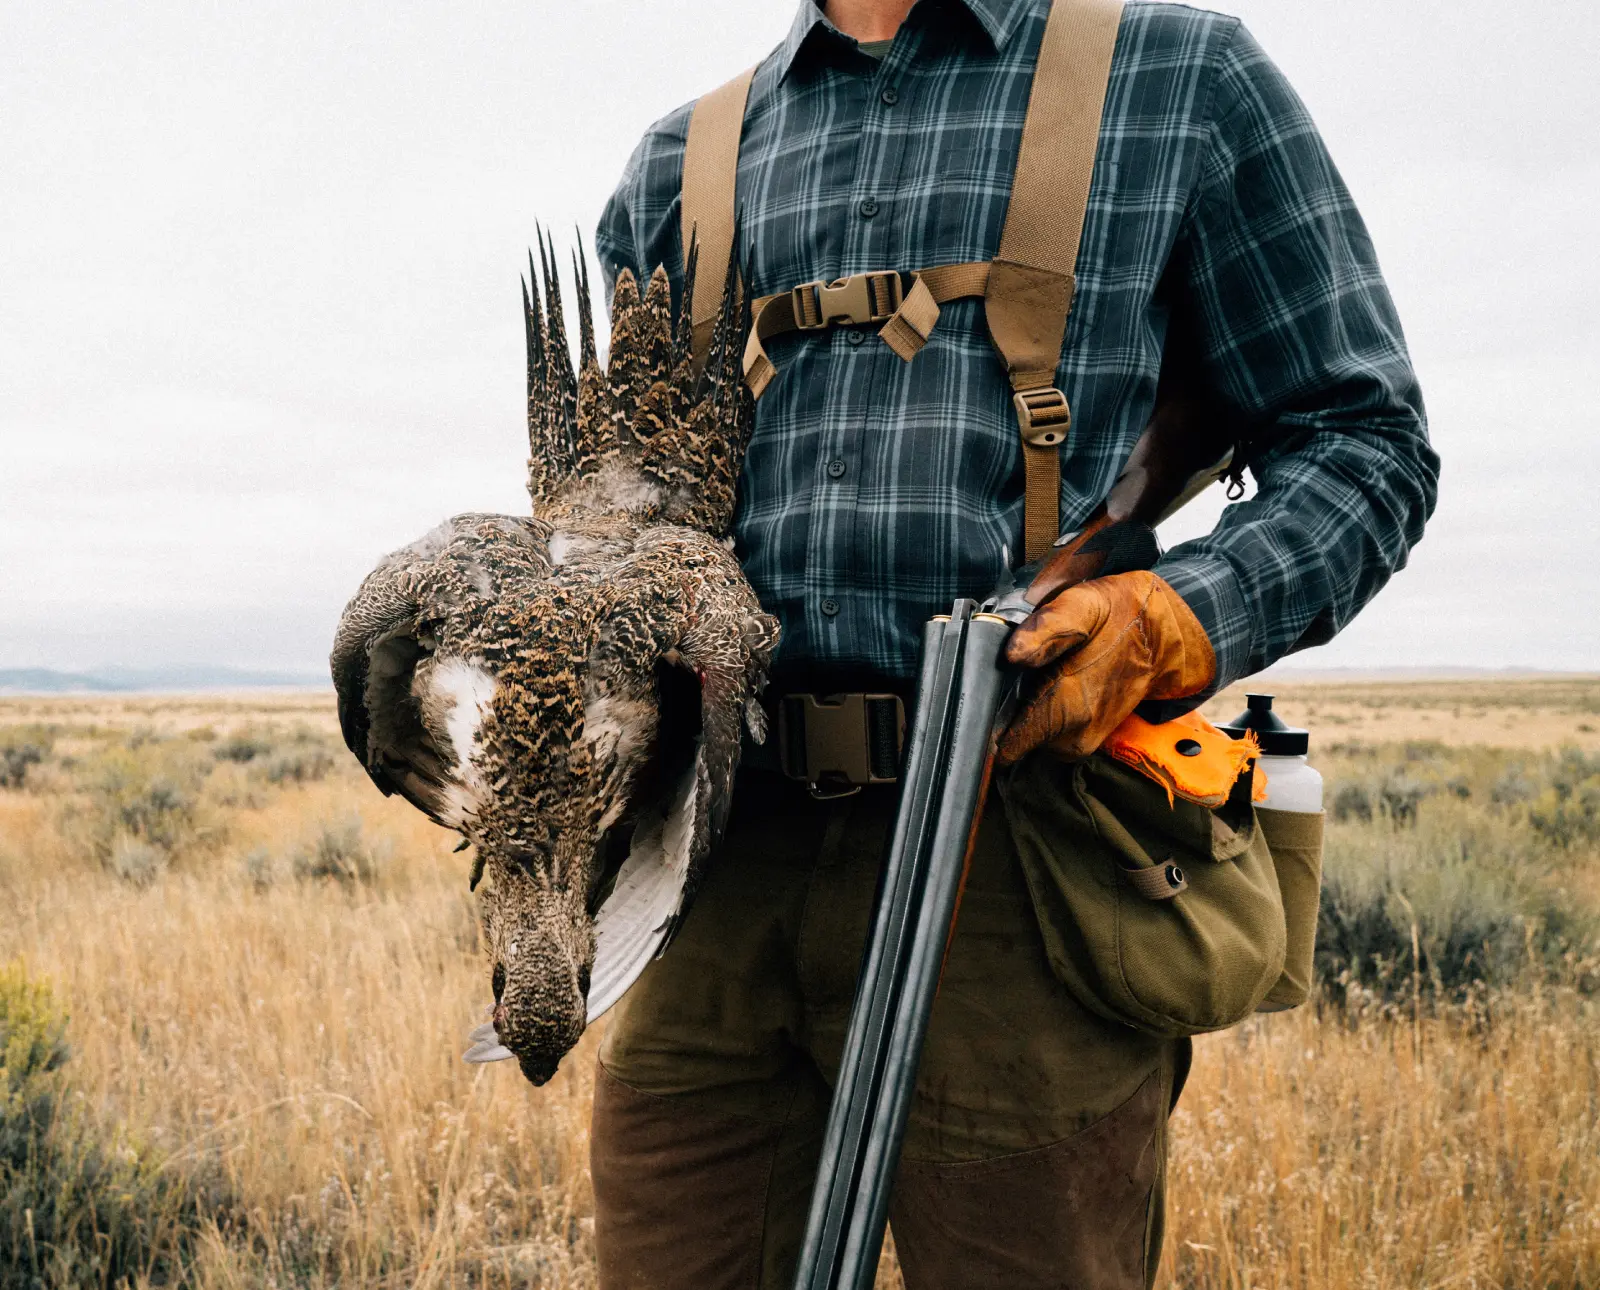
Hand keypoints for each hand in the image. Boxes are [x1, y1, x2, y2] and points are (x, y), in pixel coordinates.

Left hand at [997, 570, 1215, 762]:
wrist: (1168, 637)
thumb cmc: (1123, 616)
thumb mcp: (1084, 604)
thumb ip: (1046, 629)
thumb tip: (1013, 655)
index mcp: (1066, 707)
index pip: (1005, 744)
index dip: (983, 724)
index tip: (974, 701)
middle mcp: (1071, 736)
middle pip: (1009, 736)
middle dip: (1001, 708)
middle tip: (1011, 670)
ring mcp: (1078, 742)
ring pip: (1026, 736)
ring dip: (1020, 710)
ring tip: (1033, 674)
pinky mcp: (1082, 740)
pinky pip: (1044, 734)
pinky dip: (1038, 712)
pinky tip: (1048, 683)